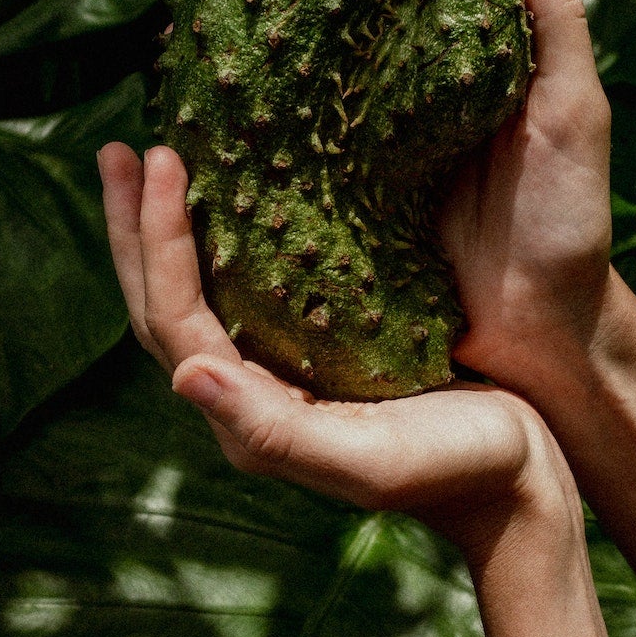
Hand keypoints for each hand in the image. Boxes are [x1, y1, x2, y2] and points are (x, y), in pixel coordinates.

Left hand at [97, 142, 580, 565]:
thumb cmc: (456, 469)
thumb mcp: (371, 459)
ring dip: (162, 232)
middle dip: (132, 229)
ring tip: (147, 161)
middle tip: (118, 150)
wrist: (517, 486)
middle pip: (161, 306)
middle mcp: (249, 396)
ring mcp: (279, 374)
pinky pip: (245, 290)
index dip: (158, 241)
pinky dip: (220, 239)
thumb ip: (277, 431)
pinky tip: (232, 195)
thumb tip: (183, 377)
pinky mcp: (317, 353)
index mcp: (251, 419)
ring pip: (194, 296)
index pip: (176, 320)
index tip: (164, 158)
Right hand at [176, 0, 614, 391]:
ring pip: (298, 16)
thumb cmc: (568, 224)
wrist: (534, 338)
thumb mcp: (572, 113)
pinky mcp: (328, 170)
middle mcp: (411, 57)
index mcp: (472, 30)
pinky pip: (271, 105)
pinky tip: (190, 31)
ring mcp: (363, 111)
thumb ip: (551, 15)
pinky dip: (230, 63)